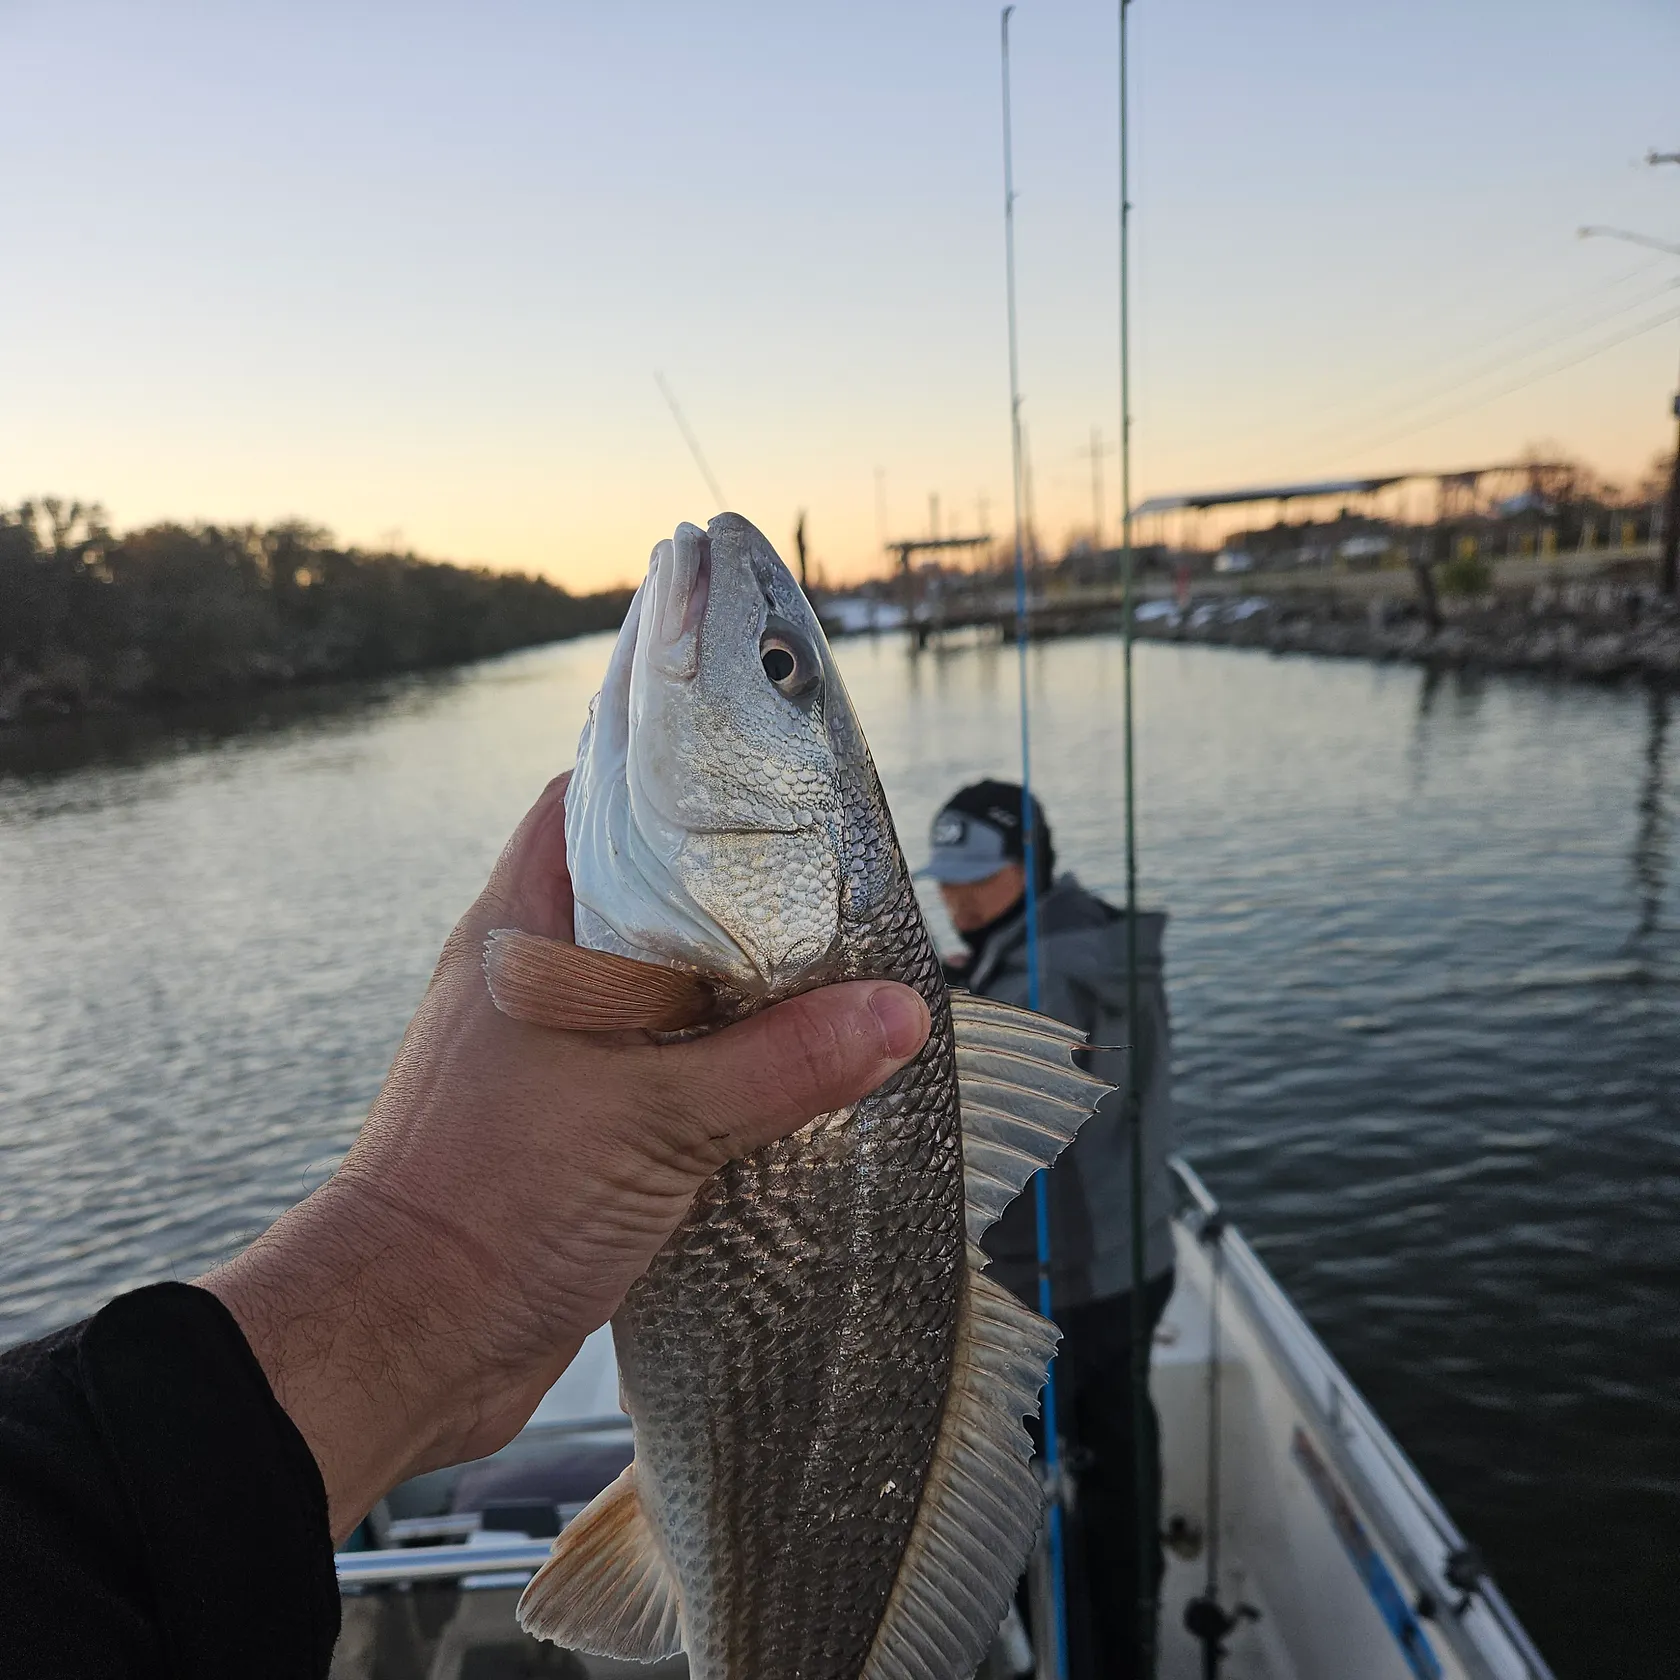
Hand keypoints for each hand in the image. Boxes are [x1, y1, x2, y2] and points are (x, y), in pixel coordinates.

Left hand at [201, 775, 930, 1541]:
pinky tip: (773, 1086)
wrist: (405, 1344)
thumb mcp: (656, 1118)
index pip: (589, 804)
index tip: (759, 791)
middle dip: (727, 900)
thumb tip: (892, 1014)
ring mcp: (541, 1051)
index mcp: (521, 934)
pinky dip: (707, 1067)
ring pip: (649, 990)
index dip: (671, 784)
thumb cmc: (490, 1207)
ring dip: (723, 994)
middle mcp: (528, 979)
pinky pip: (649, 1066)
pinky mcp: (561, 1122)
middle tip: (820, 900)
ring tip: (818, 988)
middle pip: (637, 897)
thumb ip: (780, 1061)